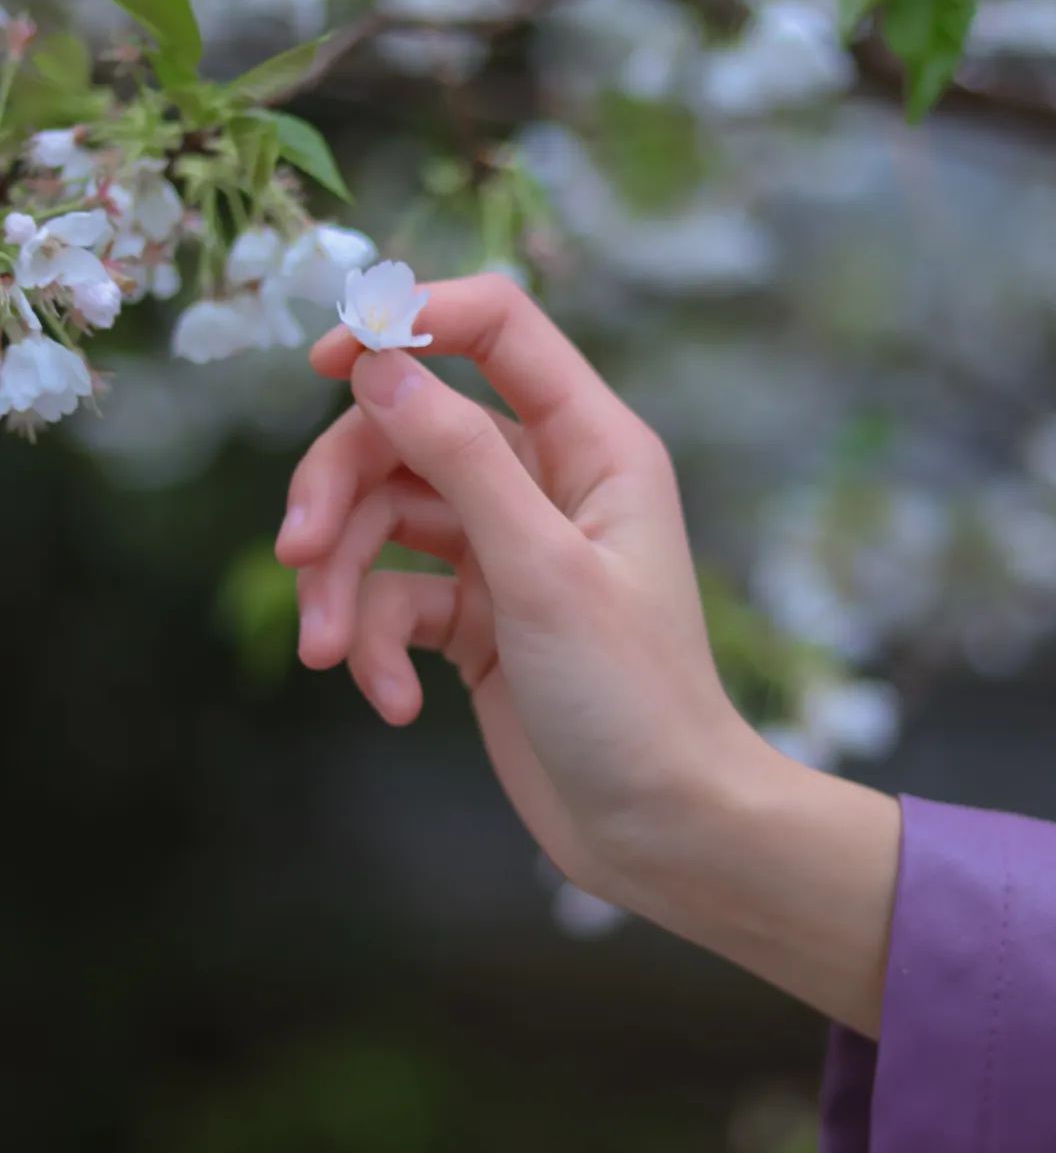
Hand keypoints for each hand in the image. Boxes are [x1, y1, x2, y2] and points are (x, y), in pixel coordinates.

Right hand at [276, 275, 766, 898]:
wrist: (661, 831)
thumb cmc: (634, 699)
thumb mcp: (543, 570)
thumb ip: (460, 459)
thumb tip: (378, 365)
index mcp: (590, 444)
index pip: (496, 327)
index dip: (409, 321)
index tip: (329, 360)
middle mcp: (545, 481)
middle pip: (407, 429)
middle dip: (339, 488)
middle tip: (296, 552)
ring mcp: (504, 549)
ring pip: (382, 518)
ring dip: (339, 583)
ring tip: (329, 654)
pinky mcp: (472, 617)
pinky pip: (391, 598)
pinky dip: (374, 647)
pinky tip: (395, 706)